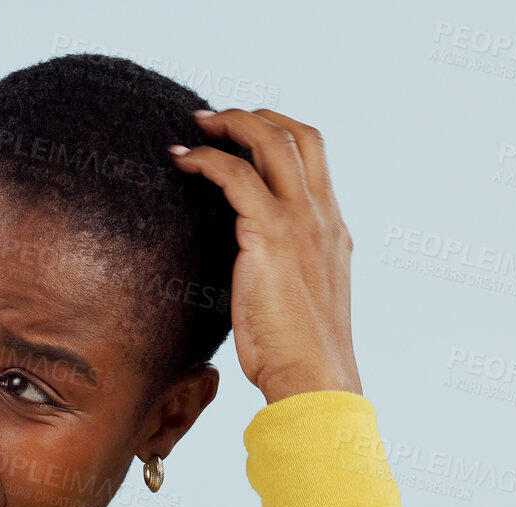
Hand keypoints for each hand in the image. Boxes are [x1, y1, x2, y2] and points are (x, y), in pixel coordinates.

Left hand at [169, 108, 361, 401]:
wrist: (313, 379)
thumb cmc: (300, 356)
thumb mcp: (300, 302)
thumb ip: (286, 273)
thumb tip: (254, 274)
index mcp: (333, 231)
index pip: (314, 160)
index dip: (279, 136)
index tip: (244, 138)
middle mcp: (322, 217)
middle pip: (299, 136)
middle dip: (256, 117)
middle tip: (216, 120)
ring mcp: (301, 222)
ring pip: (271, 141)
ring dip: (230, 124)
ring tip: (196, 127)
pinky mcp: (270, 234)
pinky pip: (235, 175)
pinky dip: (206, 159)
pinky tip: (181, 161)